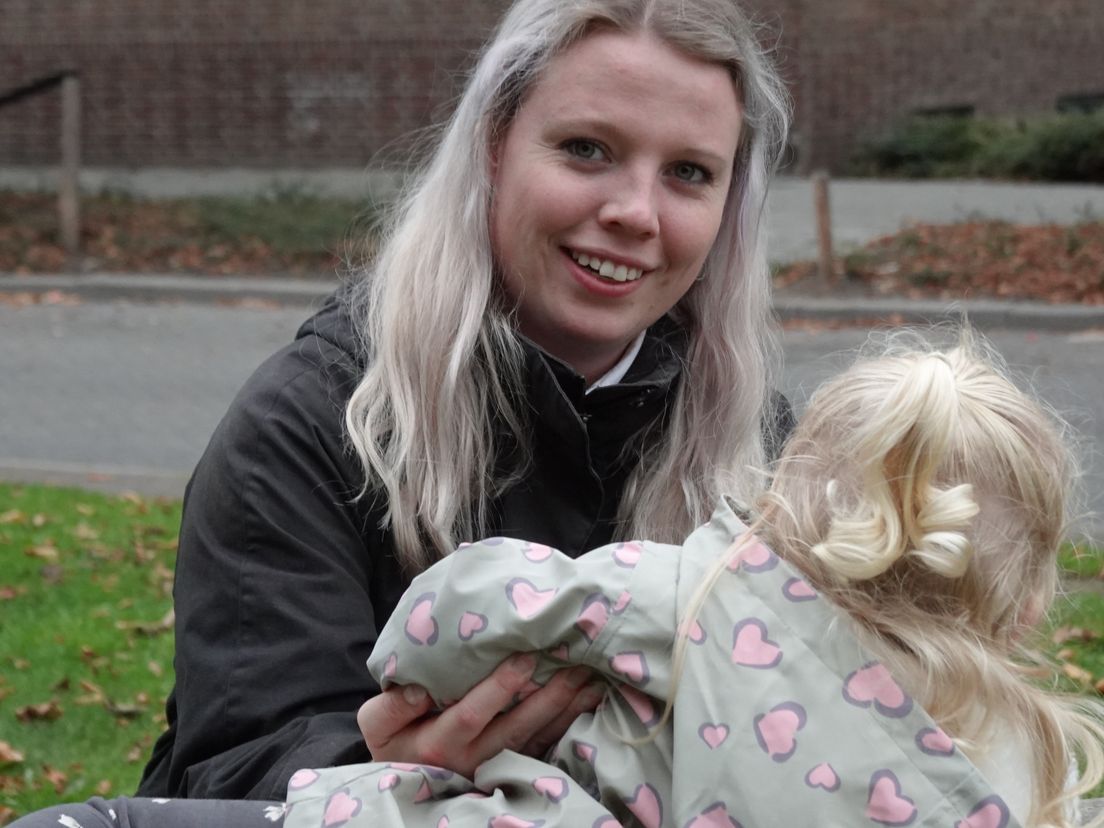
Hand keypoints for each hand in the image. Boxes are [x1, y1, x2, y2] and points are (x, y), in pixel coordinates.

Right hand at [357, 652, 603, 777]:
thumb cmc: (395, 739)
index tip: (524, 658)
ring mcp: (496, 766)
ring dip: (566, 710)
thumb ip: (392, 705)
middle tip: (575, 664)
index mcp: (438, 742)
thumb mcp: (378, 723)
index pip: (471, 714)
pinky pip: (545, 748)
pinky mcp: (513, 767)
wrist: (405, 775)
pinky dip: (569, 724)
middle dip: (548, 697)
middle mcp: (472, 759)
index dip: (499, 688)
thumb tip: (419, 688)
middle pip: (517, 729)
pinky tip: (589, 700)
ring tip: (591, 678)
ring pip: (536, 739)